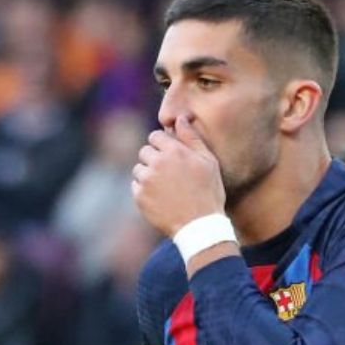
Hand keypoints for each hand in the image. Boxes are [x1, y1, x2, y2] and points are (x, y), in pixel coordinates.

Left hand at [131, 115, 225, 237]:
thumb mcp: (208, 162)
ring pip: (139, 169)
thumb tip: (180, 118)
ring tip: (166, 188)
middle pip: (145, 151)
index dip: (162, 144)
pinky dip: (145, 191)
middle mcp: (157, 163)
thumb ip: (192, 138)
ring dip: (148, 175)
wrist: (199, 226)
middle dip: (154, 159)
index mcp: (174, 151)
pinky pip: (136, 186)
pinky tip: (160, 199)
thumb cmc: (208, 192)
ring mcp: (146, 180)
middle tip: (169, 175)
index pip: (155, 136)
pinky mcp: (139, 197)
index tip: (170, 156)